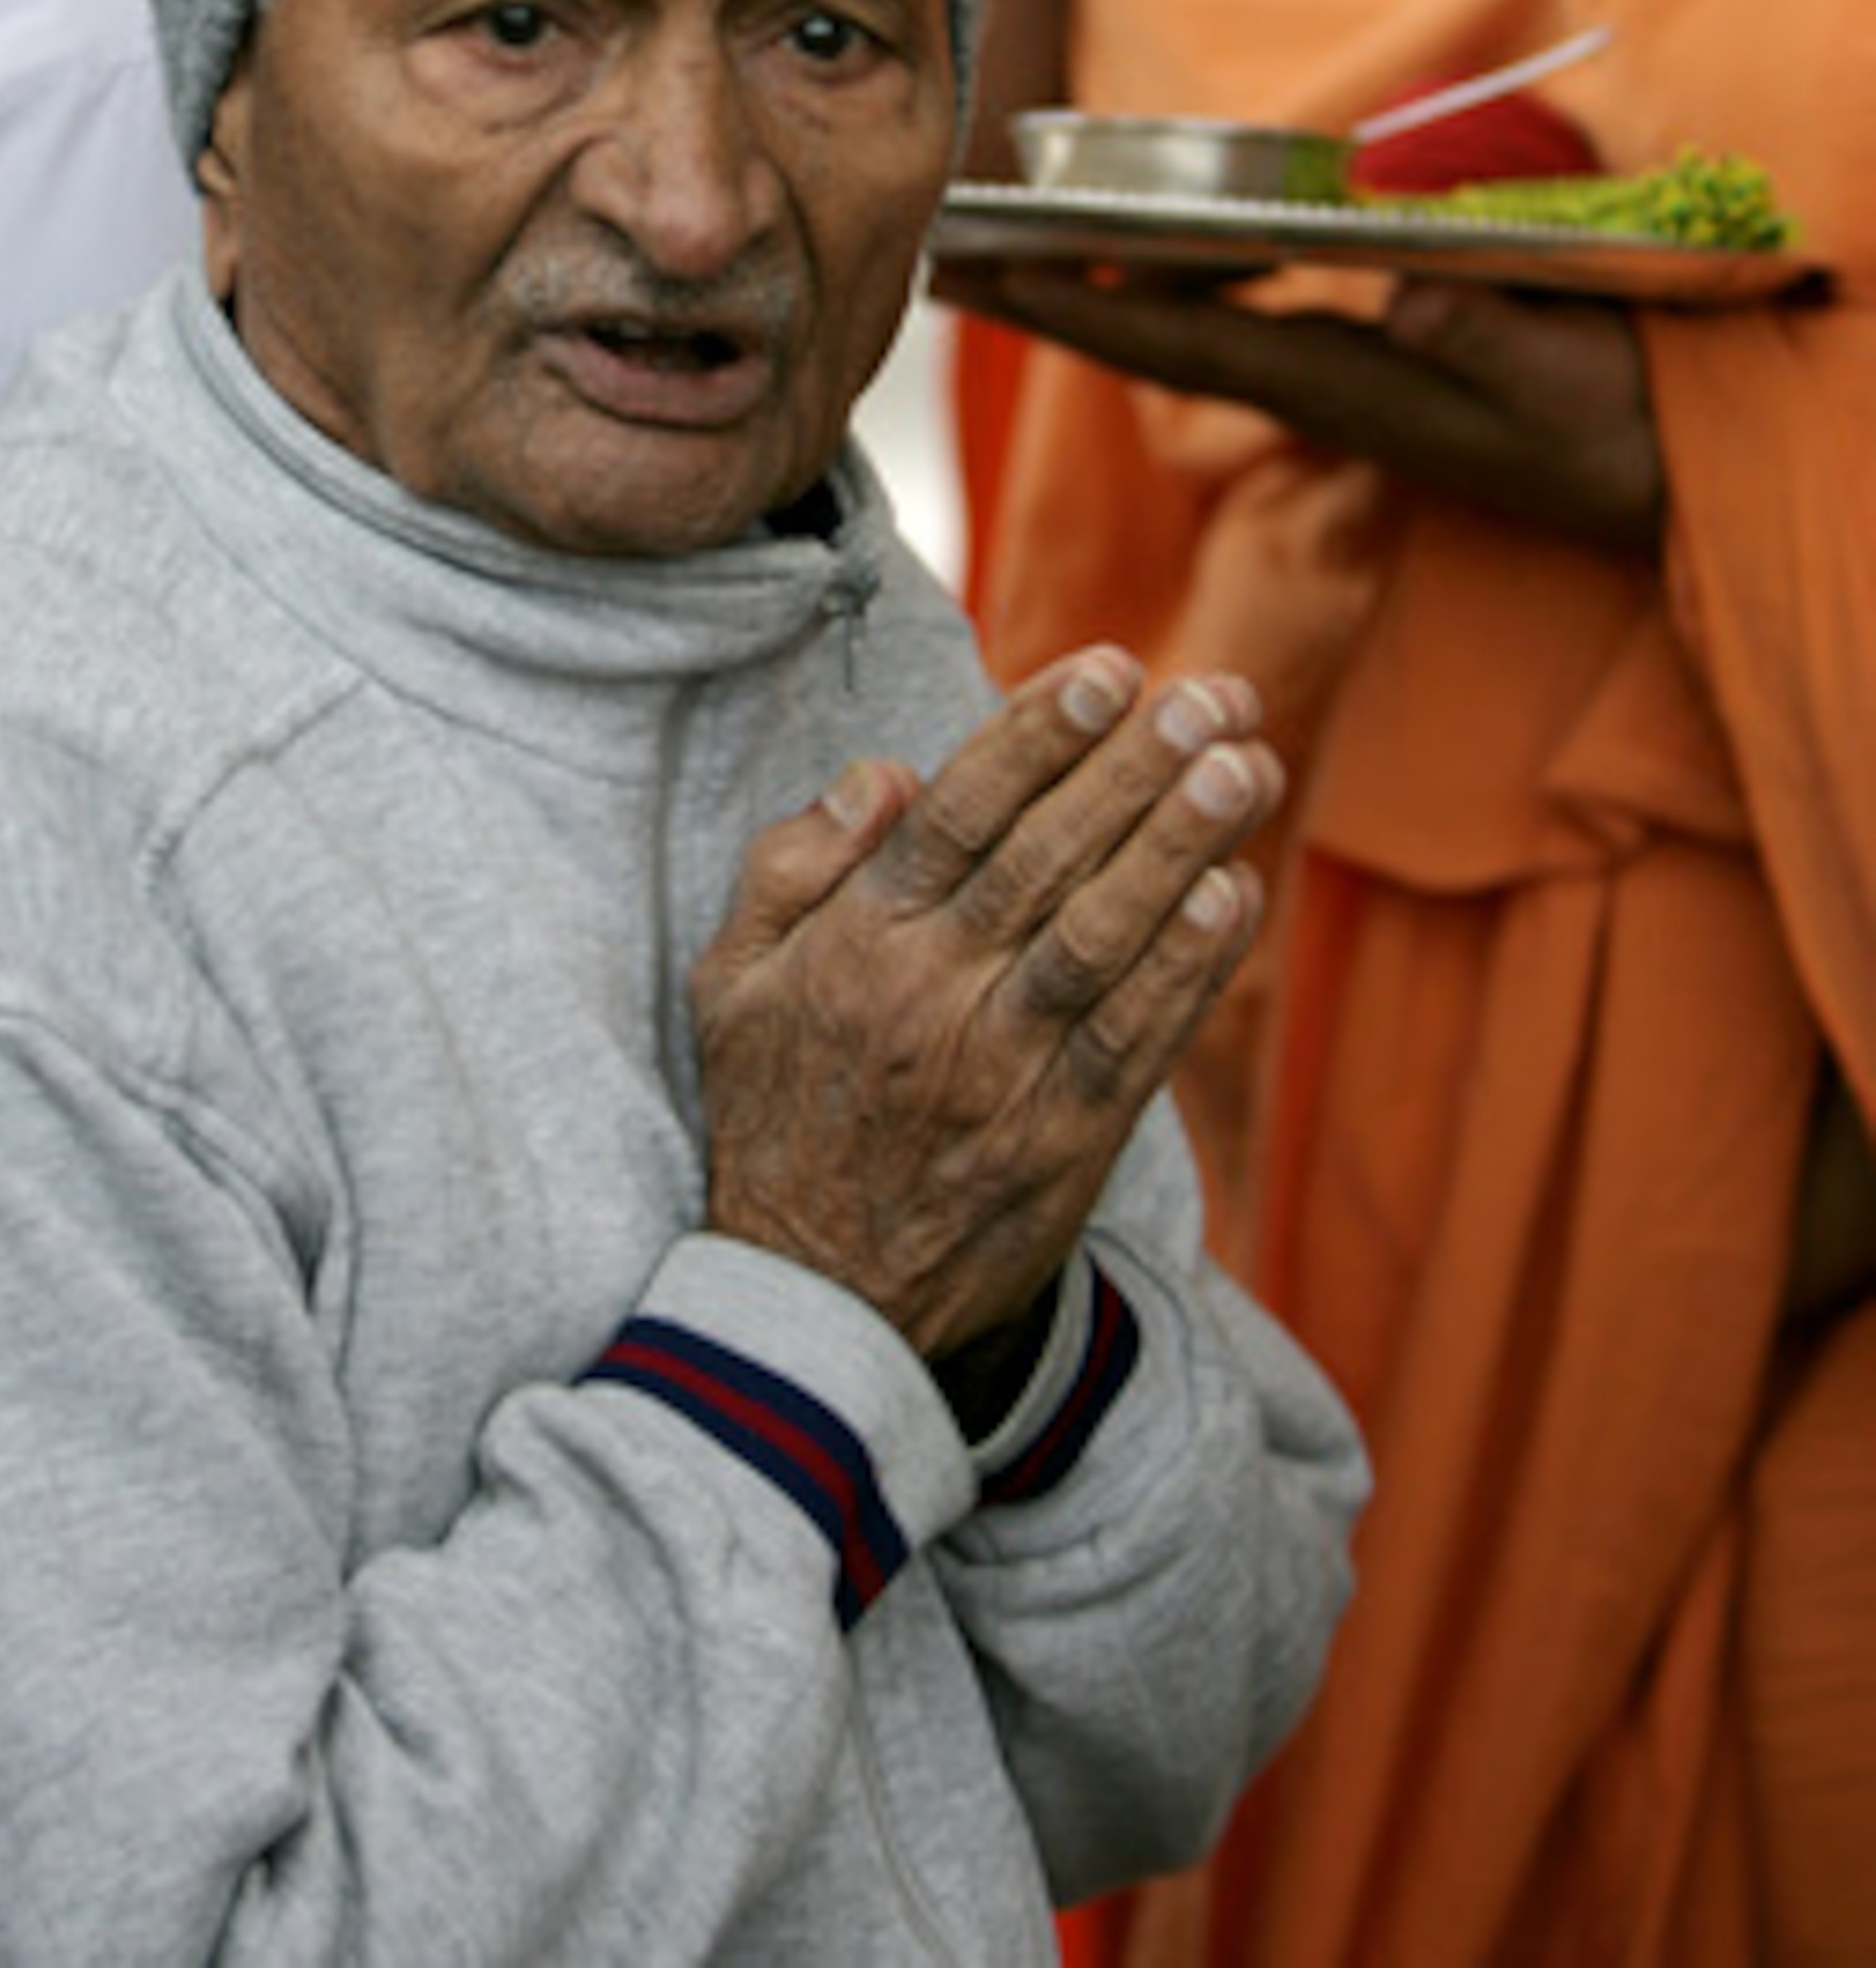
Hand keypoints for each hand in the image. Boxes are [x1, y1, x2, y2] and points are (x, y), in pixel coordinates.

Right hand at [692, 648, 1277, 1357]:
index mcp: (857, 946)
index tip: (1109, 668)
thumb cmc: (777, 1113)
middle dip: (1135, 769)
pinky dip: (1190, 968)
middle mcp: (933, 999)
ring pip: (1104, 940)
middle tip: (1216, 694)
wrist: (812, 1308)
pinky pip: (1138, 1042)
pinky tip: (1236, 893)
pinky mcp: (1063, 1143)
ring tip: (1246, 766)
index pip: (959, 818)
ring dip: (1182, 849)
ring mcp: (1003, 1075)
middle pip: (1047, 862)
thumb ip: (793, 865)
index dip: (1037, 738)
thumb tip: (889, 774)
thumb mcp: (731, 982)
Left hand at [930, 256, 1666, 552]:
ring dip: (1110, 280)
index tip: (969, 271)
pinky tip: (1175, 247)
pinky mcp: (1361, 372)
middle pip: (1150, 327)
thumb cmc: (1607, 425)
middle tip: (949, 241)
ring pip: (1191, 323)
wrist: (1654, 482)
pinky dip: (1193, 280)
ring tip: (1027, 234)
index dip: (1062, 303)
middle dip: (1050, 289)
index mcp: (1327, 386)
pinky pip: (1246, 321)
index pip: (1165, 340)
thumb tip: (1401, 297)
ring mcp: (1329, 380)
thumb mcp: (1556, 374)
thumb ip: (1480, 335)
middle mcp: (1307, 384)